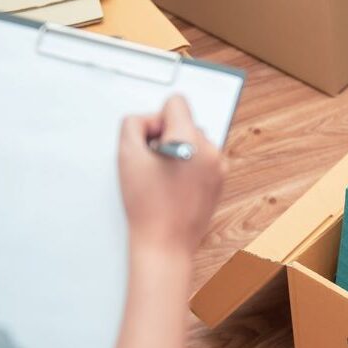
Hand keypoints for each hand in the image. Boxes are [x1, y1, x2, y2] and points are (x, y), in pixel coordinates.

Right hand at [117, 95, 225, 257]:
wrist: (164, 244)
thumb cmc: (146, 206)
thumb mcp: (126, 156)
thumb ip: (133, 125)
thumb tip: (148, 120)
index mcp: (189, 140)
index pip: (176, 103)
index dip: (156, 119)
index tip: (150, 141)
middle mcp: (210, 150)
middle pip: (186, 122)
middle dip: (167, 136)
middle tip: (153, 164)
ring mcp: (218, 167)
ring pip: (195, 141)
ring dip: (179, 151)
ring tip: (164, 178)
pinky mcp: (220, 181)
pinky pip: (203, 160)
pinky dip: (189, 166)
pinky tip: (175, 186)